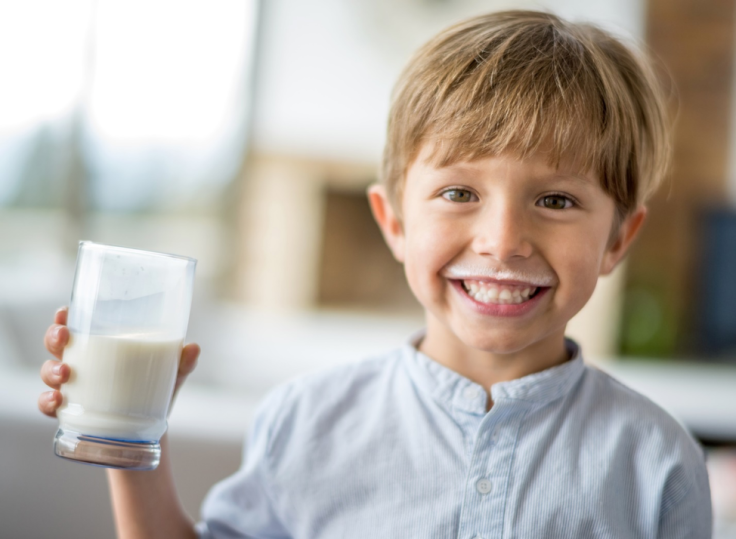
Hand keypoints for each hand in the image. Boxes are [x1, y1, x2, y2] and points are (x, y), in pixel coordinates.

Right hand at [38, 306, 200, 417]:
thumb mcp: (172, 374)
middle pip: (57, 343)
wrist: (151, 431)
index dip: (64, 316)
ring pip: (49, 372)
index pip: (78, 325)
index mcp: (103, 347)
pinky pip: (49, 406)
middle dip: (54, 337)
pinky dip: (48, 403)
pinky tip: (57, 402)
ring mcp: (74, 388)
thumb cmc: (156, 391)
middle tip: (64, 338)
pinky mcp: (72, 413)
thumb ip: (182, 362)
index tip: (64, 311)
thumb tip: (194, 348)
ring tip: (65, 374)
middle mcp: (83, 364)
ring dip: (51, 370)